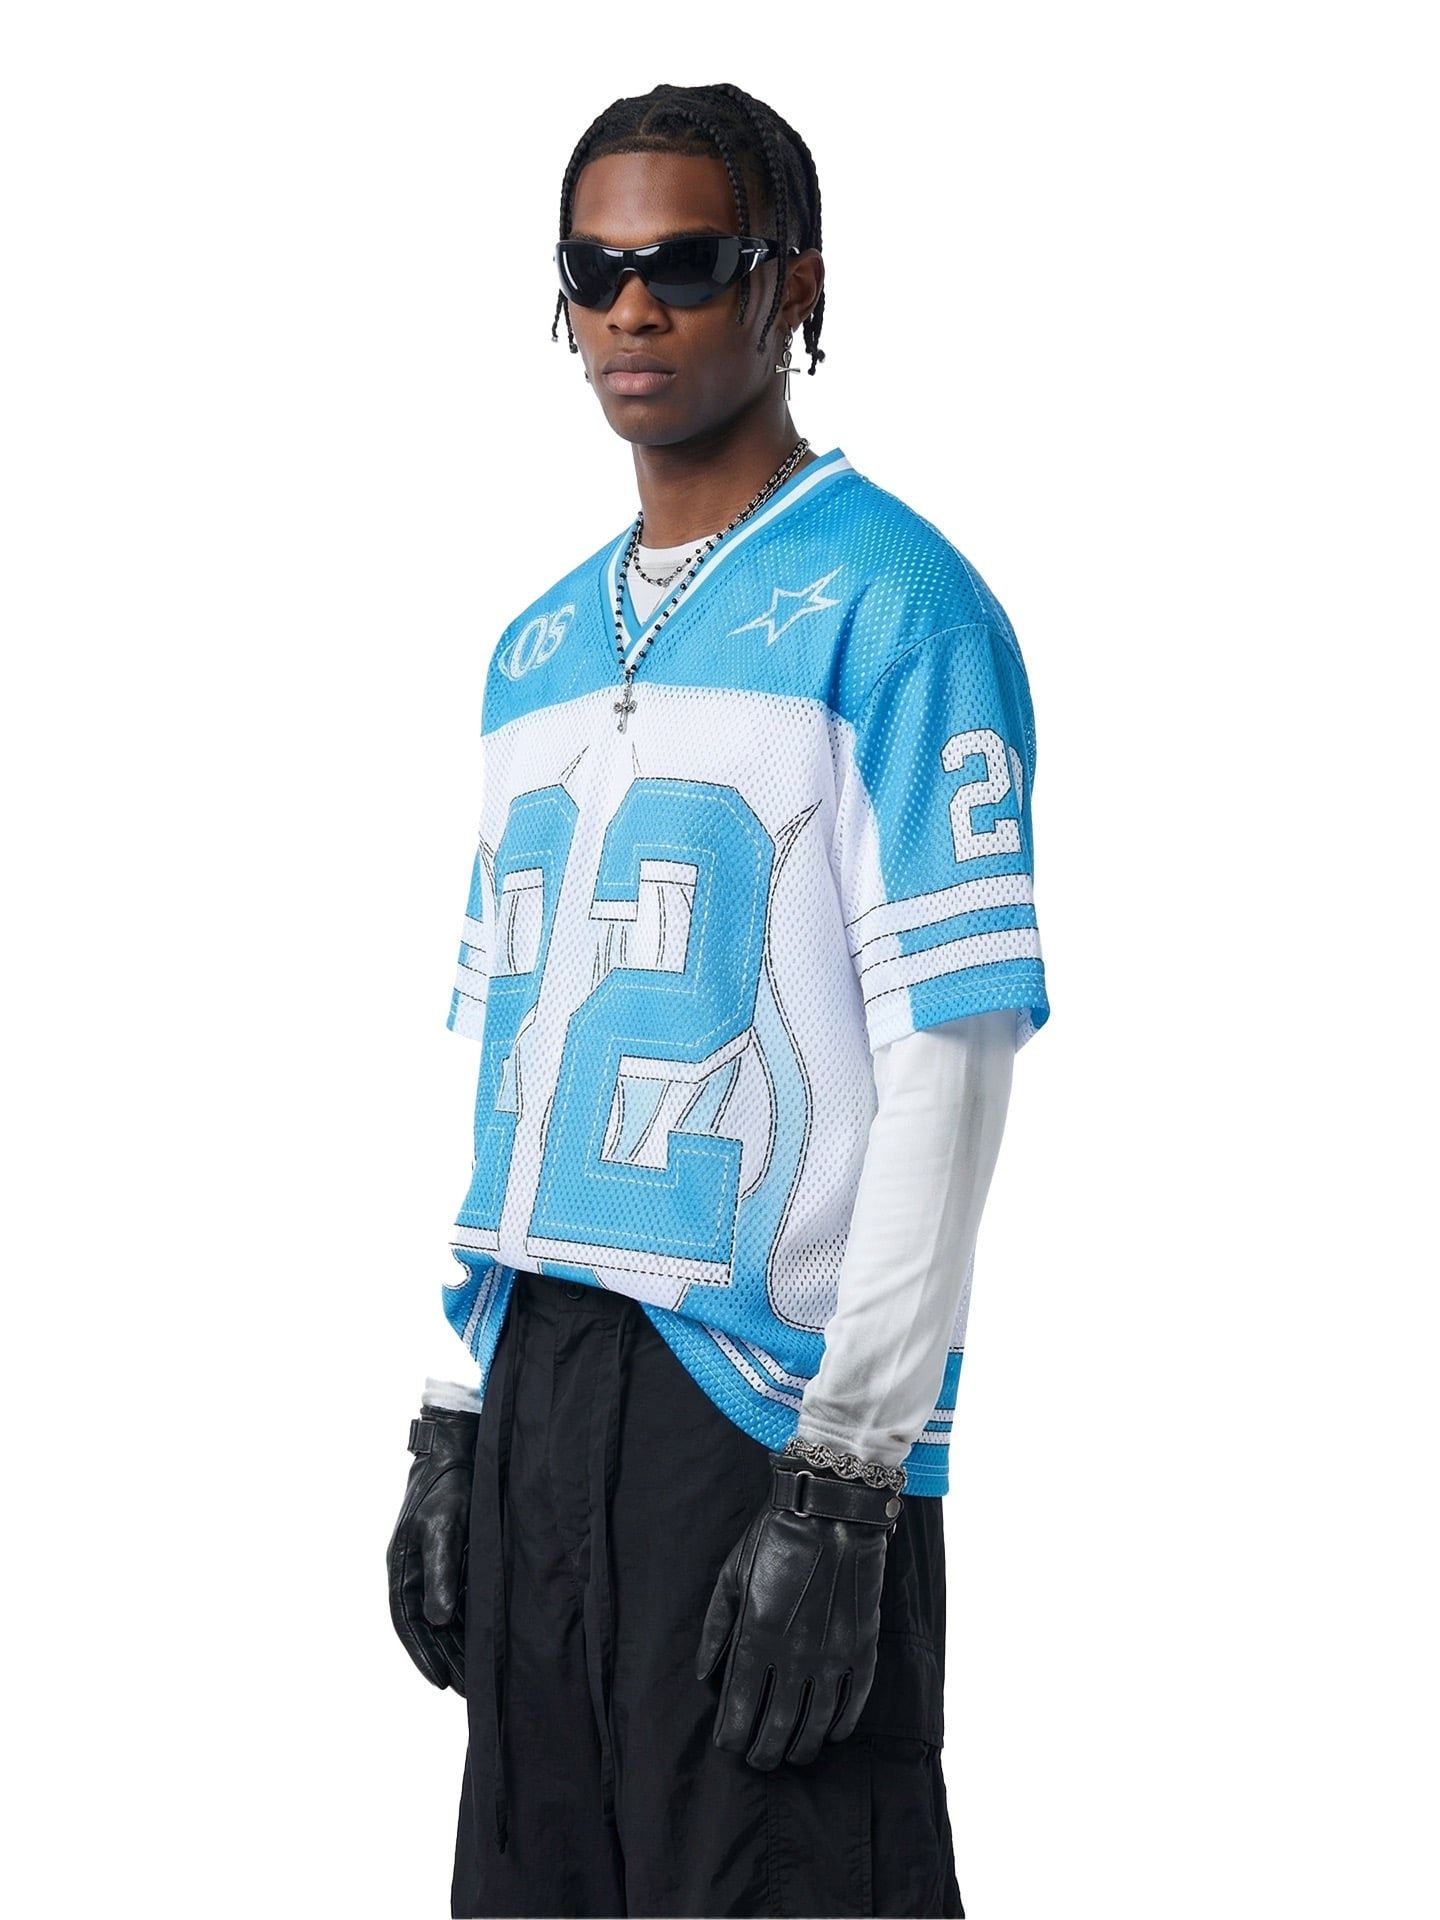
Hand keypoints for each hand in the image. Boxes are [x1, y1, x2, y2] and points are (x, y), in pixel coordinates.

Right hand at [386, 1404, 478, 1694]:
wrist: (460, 1448)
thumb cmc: (447, 1486)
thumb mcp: (443, 1528)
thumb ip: (441, 1573)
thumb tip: (438, 1619)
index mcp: (402, 1566)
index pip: (408, 1621)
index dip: (422, 1654)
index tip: (441, 1682)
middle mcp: (415, 1570)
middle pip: (427, 1624)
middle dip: (444, 1656)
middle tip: (465, 1688)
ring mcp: (434, 1563)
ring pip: (443, 1614)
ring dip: (457, 1642)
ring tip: (476, 1673)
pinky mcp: (455, 1555)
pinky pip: (458, 1597)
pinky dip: (468, 1620)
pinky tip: (485, 1637)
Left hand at [694, 1452, 894, 1768]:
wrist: (832, 1510)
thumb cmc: (775, 1539)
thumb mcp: (732, 1577)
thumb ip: (716, 1629)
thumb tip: (705, 1675)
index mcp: (757, 1637)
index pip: (742, 1707)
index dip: (734, 1734)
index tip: (729, 1745)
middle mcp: (795, 1654)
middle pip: (779, 1725)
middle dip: (765, 1751)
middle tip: (759, 1760)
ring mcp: (833, 1653)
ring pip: (817, 1722)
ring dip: (803, 1746)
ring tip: (793, 1755)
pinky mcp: (862, 1646)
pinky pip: (853, 1700)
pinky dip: (841, 1723)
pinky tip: (832, 1732)